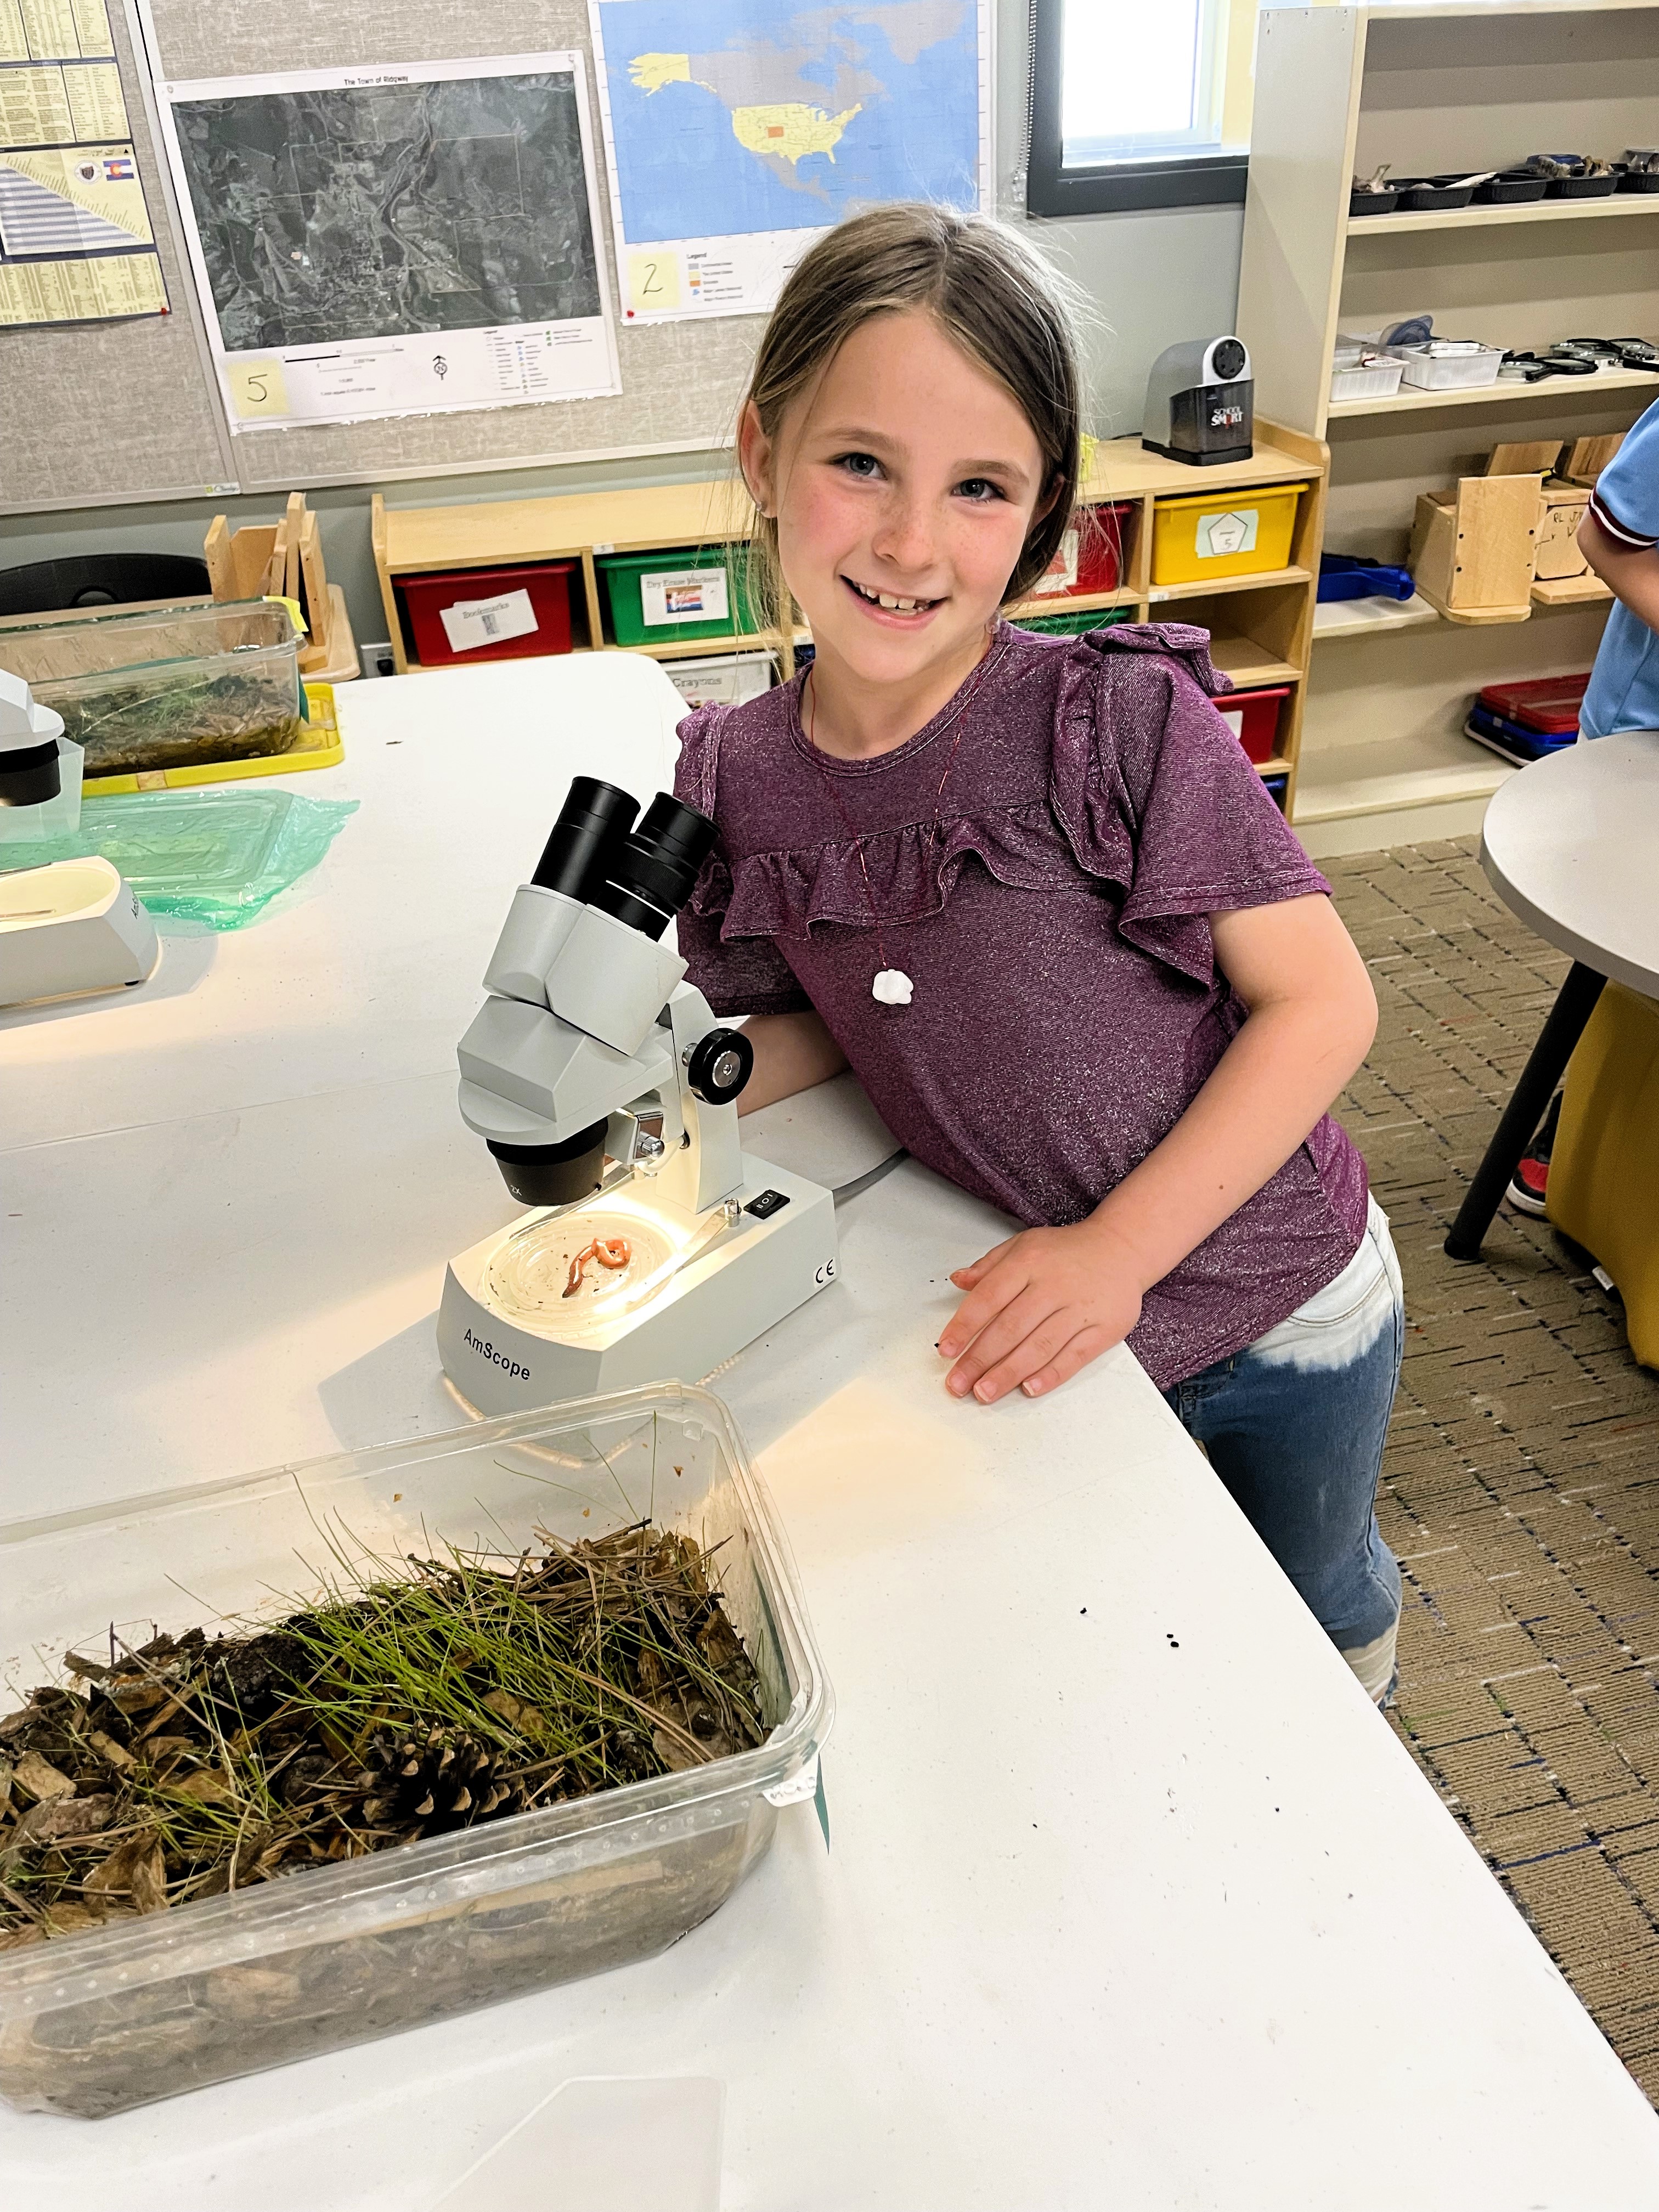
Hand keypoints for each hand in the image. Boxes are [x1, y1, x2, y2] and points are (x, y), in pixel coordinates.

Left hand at [937, 1218, 1145, 1404]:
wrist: (1122, 1248)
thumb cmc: (1067, 1252)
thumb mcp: (1024, 1245)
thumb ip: (989, 1265)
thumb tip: (958, 1280)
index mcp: (1028, 1262)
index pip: (989, 1297)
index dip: (965, 1326)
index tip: (946, 1350)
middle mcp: (1053, 1286)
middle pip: (1010, 1328)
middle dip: (980, 1359)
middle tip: (958, 1383)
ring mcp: (1081, 1308)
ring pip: (1039, 1347)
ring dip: (1008, 1373)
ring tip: (984, 1392)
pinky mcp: (1104, 1328)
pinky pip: (1074, 1356)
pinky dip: (1051, 1375)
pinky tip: (1028, 1388)